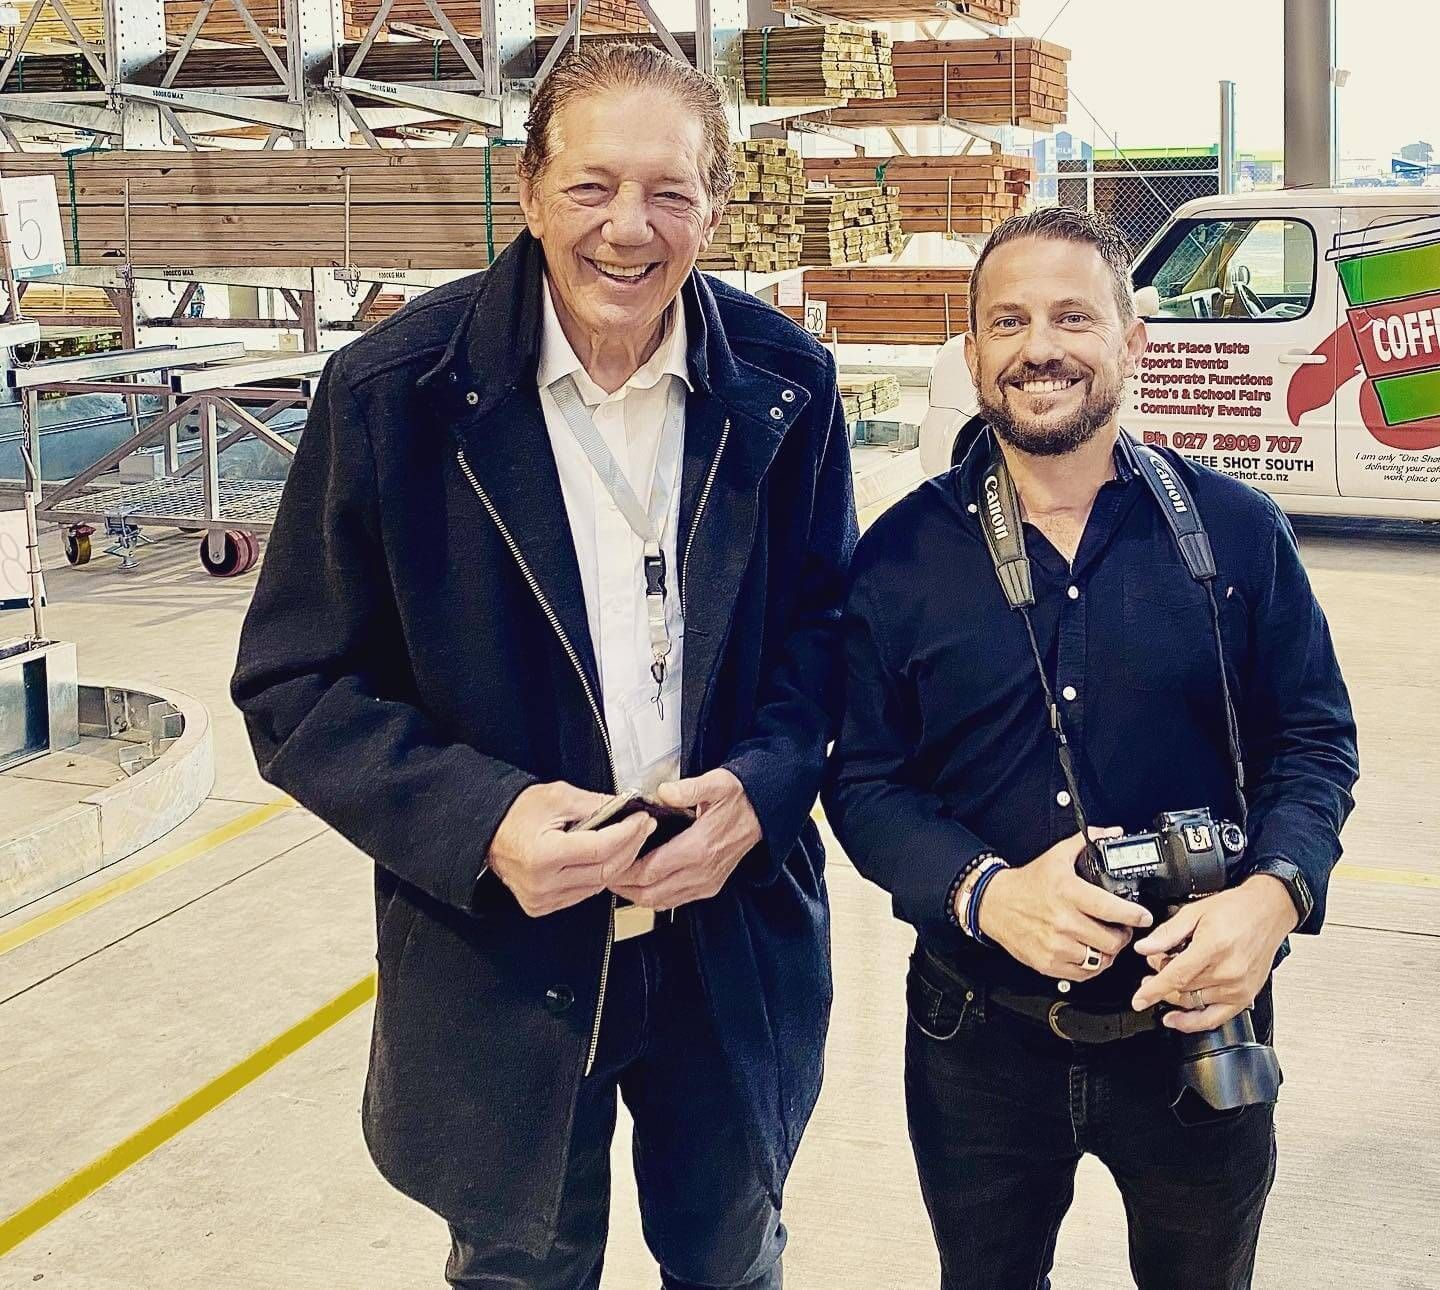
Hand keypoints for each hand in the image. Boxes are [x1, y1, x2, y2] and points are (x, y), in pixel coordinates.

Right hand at [488, 782, 654, 917]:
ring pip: (598, 885)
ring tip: (630, 840)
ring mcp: (541, 899)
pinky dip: (600, 876)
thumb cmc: (516, 813)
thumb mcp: (557, 797)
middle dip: (630, 847)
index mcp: (542, 855)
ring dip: (619, 863)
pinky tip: (608, 858)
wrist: (489, 833)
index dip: (628, 833)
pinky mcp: (543, 906)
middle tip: (644, 827)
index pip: (600, 848)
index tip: (642, 819)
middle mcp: (542, 883)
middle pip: (604, 870)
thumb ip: (594, 804)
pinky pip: (584, 893)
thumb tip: (626, 808)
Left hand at [608, 768, 762, 909]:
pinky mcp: (708, 887)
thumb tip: (665, 792)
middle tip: (603, 870)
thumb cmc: (739, 798)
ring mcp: (705, 883)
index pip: (649, 871)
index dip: (623, 869)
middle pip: (649, 893)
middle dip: (622, 885)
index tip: (607, 859)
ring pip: (658, 902)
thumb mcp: (716, 783)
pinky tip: (641, 883)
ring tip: (617, 876)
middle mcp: (701, 872)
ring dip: (634, 894)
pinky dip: (652, 897)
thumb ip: (688, 789)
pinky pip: (673, 901)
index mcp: (698, 849)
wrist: (763, 813)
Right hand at [978, 829, 1153, 980]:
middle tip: (1121, 928)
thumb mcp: (1056, 856)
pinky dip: (1092, 965)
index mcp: (1067, 892)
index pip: (1111, 909)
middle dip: (1123, 935)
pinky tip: (1089, 952)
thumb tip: (1113, 833)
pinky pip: (1083, 973)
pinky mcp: (1048, 963)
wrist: (994, 904)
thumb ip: (1086, 842)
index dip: (1134, 915)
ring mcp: (1055, 945)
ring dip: (1108, 952)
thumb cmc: (1027, 884)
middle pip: (1111, 940)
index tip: (1144, 916)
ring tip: (1105, 941)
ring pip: (1100, 959)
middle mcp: (1062, 921)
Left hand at [1130, 875, 1300, 1031]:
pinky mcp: (1245, 997)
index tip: (1138, 1000)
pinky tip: (1178, 1020)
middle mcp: (1228, 972)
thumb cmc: (1236, 909)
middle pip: (1182, 989)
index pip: (1177, 976)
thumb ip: (1167, 933)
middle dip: (1161, 980)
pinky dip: (1194, 1022)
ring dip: (1174, 995)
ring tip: (1168, 979)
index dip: (1153, 990)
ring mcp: (1238, 987)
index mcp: (1214, 948)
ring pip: (1194, 1002)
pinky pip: (1216, 1018)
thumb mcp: (1194, 912)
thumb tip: (1143, 948)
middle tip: (1154, 966)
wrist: (1268, 912)